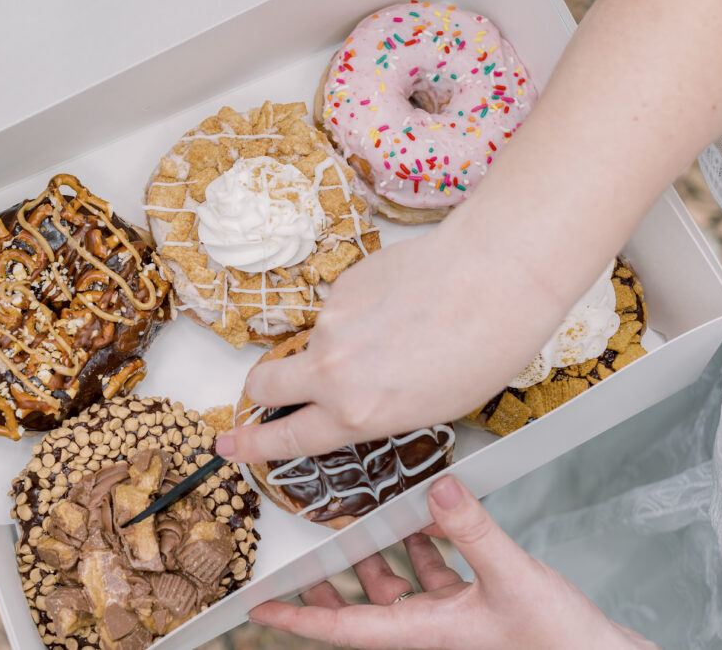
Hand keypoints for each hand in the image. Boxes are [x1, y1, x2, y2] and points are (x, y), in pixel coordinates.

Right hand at [215, 218, 572, 462]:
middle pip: (266, 383)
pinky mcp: (342, 284)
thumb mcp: (432, 408)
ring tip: (396, 334)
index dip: (252, 444)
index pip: (287, 436)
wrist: (494, 275)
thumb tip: (356, 399)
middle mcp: (332, 370)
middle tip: (268, 390)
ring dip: (337, 345)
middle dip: (261, 390)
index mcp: (356, 412)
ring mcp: (331, 322)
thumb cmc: (484, 347)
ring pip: (315, 341)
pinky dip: (359, 313)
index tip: (227, 446)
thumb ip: (377, 410)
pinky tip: (400, 306)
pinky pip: (339, 308)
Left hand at [250, 476, 658, 649]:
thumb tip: (436, 489)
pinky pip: (432, 569)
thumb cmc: (558, 641)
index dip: (298, 616)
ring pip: (395, 581)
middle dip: (328, 577)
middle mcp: (429, 625)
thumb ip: (473, 531)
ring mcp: (450, 614)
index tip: (260, 605)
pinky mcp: (474, 601)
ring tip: (354, 516)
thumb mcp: (512, 579)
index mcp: (423, 631)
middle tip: (299, 549)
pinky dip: (423, 544)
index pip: (344, 626)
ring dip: (376, 550)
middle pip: (360, 602)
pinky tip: (425, 516)